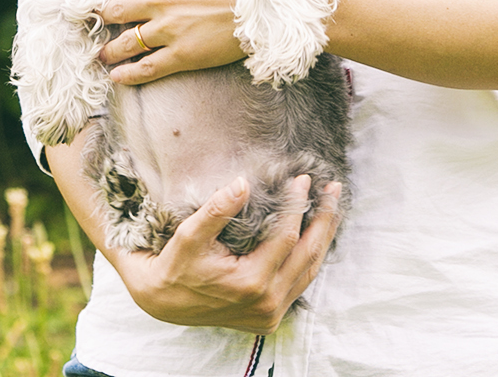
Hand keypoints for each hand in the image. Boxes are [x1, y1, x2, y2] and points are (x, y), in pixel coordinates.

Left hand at [94, 0, 245, 82]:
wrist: (274, 2)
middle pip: (117, 8)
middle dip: (103, 14)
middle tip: (97, 18)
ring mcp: (171, 29)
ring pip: (127, 41)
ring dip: (110, 48)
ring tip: (102, 53)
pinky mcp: (184, 55)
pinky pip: (147, 67)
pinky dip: (128, 73)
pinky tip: (117, 76)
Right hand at [109, 174, 342, 332]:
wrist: (164, 303)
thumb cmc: (176, 265)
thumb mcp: (189, 235)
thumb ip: (217, 209)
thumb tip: (243, 183)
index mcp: (250, 283)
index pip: (286, 236)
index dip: (297, 204)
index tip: (303, 179)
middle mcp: (266, 302)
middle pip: (307, 254)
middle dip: (324, 218)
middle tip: (334, 189)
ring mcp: (270, 313)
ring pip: (309, 271)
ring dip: (322, 237)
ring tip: (332, 207)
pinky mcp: (270, 317)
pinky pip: (299, 284)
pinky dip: (310, 257)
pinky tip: (315, 235)